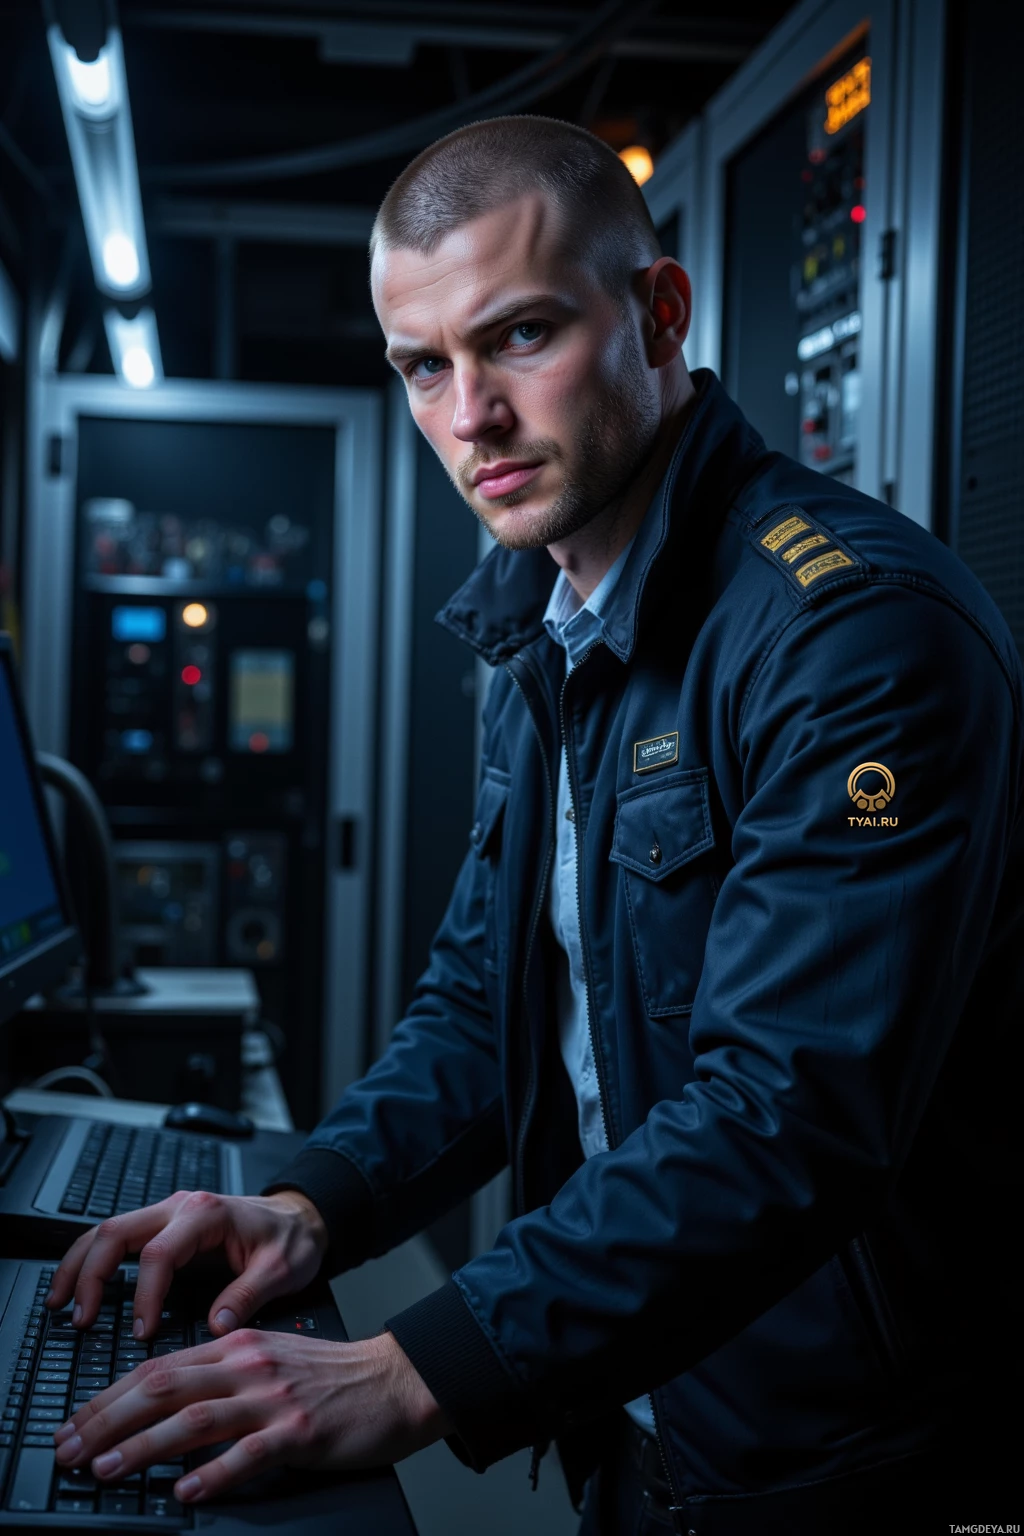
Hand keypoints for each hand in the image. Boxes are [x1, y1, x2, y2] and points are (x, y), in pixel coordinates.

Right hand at [46, 1189, 328, 1338]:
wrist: (301, 1217)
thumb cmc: (292, 1239)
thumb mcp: (282, 1269)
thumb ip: (249, 1295)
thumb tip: (217, 1326)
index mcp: (207, 1214)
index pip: (159, 1254)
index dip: (145, 1297)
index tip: (143, 1334)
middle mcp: (181, 1208)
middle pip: (116, 1232)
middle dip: (89, 1275)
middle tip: (79, 1319)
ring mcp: (169, 1213)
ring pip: (108, 1231)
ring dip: (79, 1265)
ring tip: (60, 1304)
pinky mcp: (165, 1226)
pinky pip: (119, 1238)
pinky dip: (93, 1261)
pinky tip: (81, 1288)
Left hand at [51, 1329, 449, 1503]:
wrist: (393, 1381)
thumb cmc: (331, 1376)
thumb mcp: (270, 1357)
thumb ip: (222, 1372)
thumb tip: (166, 1401)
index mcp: (238, 1345)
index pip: (159, 1367)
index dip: (110, 1397)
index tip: (76, 1422)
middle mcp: (249, 1366)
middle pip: (165, 1388)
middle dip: (109, 1420)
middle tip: (71, 1448)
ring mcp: (273, 1399)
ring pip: (195, 1419)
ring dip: (144, 1446)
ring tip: (107, 1468)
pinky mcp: (299, 1433)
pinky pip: (247, 1455)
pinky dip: (212, 1474)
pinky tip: (185, 1491)